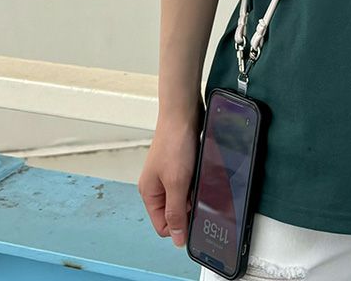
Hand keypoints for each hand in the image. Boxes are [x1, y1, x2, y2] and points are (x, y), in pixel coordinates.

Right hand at [139, 102, 203, 246]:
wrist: (183, 112)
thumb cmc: (175, 142)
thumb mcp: (176, 182)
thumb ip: (176, 212)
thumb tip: (177, 239)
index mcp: (149, 193)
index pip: (163, 226)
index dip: (180, 226)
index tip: (194, 218)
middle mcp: (157, 185)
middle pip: (175, 211)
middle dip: (189, 206)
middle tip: (197, 191)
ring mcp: (168, 174)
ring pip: (185, 196)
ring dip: (194, 191)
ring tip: (198, 176)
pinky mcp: (181, 164)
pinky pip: (190, 181)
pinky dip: (197, 179)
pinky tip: (201, 169)